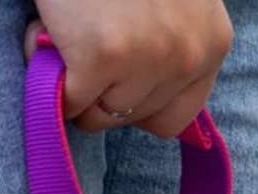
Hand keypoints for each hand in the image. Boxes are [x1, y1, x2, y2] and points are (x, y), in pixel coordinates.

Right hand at [23, 1, 232, 137]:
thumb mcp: (170, 0)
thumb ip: (170, 42)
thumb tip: (134, 100)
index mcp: (212, 42)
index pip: (175, 116)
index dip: (136, 101)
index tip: (113, 74)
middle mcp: (190, 55)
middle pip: (135, 118)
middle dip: (103, 89)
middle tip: (83, 37)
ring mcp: (150, 57)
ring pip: (101, 114)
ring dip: (73, 78)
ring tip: (69, 26)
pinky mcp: (105, 55)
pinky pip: (69, 99)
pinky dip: (45, 68)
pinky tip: (48, 25)